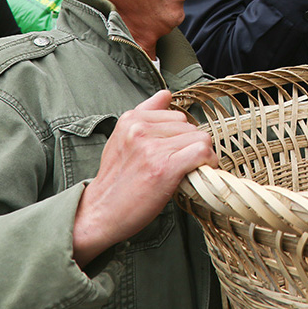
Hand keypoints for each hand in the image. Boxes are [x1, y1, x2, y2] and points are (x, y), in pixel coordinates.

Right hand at [72, 90, 216, 266]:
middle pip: (190, 125)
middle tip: (179, 165)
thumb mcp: (122, 139)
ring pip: (200, 137)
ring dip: (200, 155)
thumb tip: (166, 94)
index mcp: (130, 119)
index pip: (176, 115)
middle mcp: (140, 129)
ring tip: (186, 171)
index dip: (181, 136)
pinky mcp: (164, 168)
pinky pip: (202, 152)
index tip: (176, 152)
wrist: (99, 214)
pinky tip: (198, 173)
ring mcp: (152, 148)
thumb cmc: (116, 180)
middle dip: (190, 145)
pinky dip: (208, 162)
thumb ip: (145, 114)